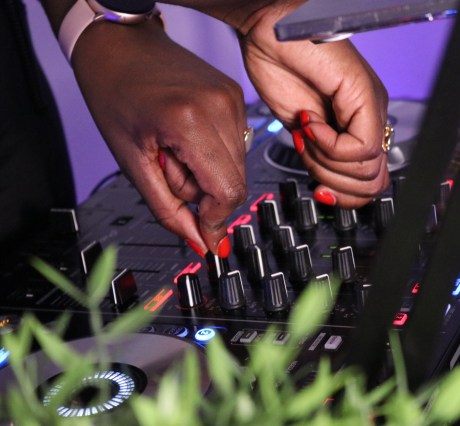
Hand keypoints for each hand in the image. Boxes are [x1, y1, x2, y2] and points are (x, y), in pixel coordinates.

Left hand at [71, 19, 247, 255]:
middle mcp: (220, 106)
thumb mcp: (131, 162)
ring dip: (208, 173)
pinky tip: (187, 137)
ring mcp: (232, 98)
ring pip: (237, 167)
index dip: (214, 219)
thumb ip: (168, 210)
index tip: (203, 234)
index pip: (226, 191)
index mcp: (189, 121)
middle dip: (204, 193)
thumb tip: (201, 242)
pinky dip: (213, 154)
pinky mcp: (235, 96)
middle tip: (169, 171)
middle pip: (235, 182)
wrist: (121, 47)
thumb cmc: (115, 95)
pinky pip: (236, 146)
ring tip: (175, 150)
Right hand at [238, 2, 390, 207]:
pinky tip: (310, 121)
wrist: (266, 31)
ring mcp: (371, 105)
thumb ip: (321, 158)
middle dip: (333, 182)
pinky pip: (357, 147)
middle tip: (309, 155)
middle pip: (374, 182)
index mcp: (359, 125)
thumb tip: (329, 188)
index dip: (345, 196)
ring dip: (325, 161)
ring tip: (307, 133)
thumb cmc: (281, 69)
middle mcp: (370, 116)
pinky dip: (327, 144)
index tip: (319, 189)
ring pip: (366, 169)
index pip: (372, 181)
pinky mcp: (363, 94)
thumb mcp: (303, 132)